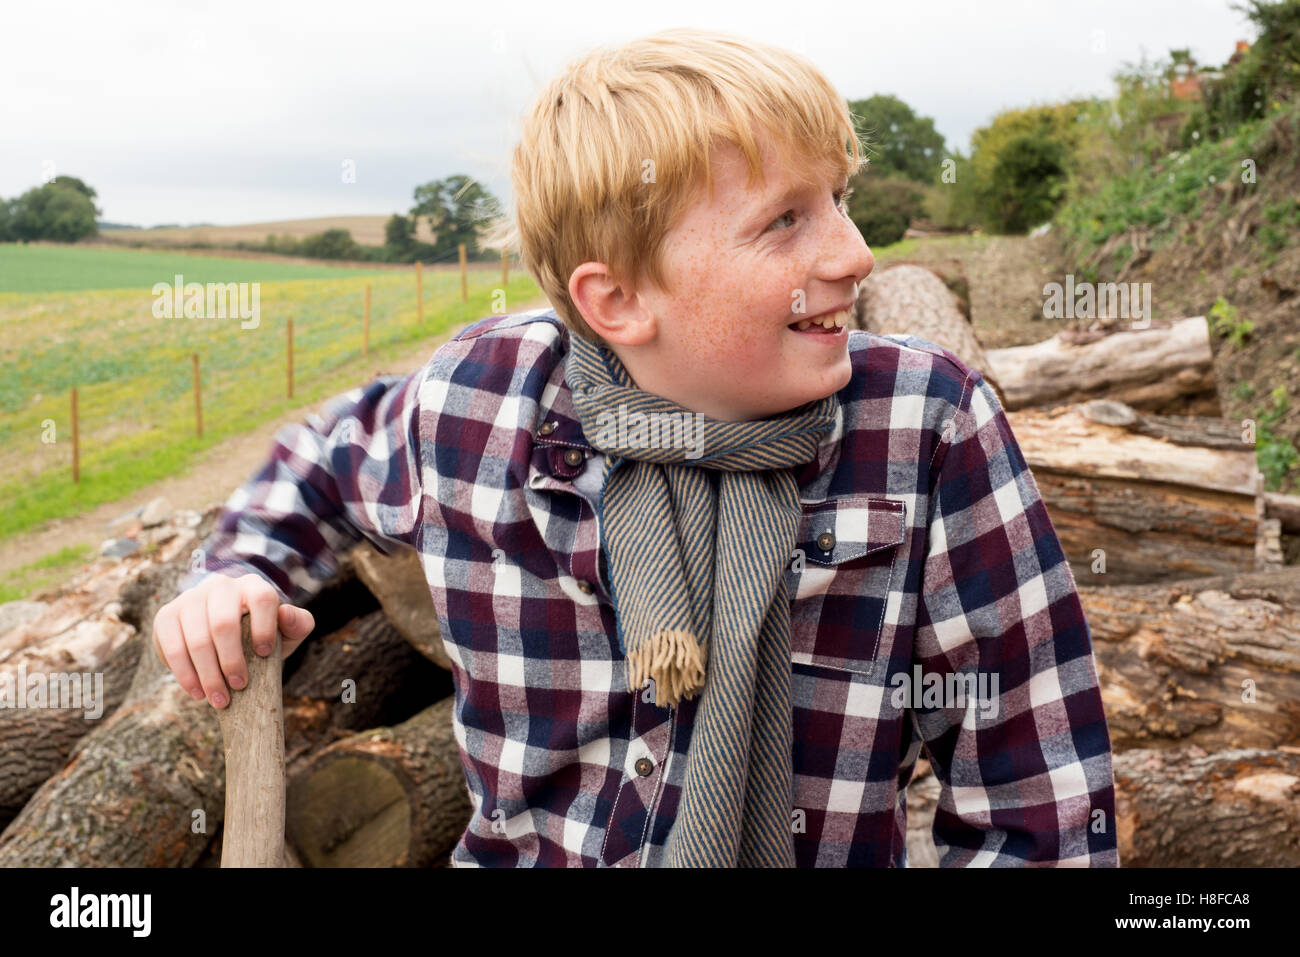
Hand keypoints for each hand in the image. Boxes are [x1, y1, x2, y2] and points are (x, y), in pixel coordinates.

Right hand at [151, 572, 315, 708]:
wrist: (225, 630)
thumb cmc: (260, 632)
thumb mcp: (286, 630)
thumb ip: (297, 623)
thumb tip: (285, 615)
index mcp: (253, 586)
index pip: (261, 598)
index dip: (264, 626)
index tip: (265, 654)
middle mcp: (220, 586)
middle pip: (223, 623)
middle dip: (231, 661)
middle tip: (240, 686)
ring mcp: (190, 599)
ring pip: (196, 639)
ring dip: (208, 674)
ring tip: (220, 699)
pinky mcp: (167, 616)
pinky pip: (171, 647)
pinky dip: (185, 674)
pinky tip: (197, 692)